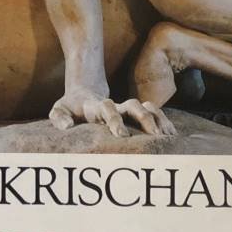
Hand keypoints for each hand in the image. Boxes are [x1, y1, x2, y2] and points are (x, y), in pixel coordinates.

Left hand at [49, 89, 175, 136]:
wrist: (83, 95)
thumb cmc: (71, 108)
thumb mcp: (59, 109)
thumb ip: (59, 117)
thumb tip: (68, 126)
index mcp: (96, 107)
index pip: (107, 108)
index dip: (114, 120)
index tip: (121, 134)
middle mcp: (115, 106)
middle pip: (133, 105)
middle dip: (143, 118)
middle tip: (153, 135)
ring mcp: (126, 109)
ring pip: (146, 108)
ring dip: (158, 119)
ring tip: (168, 136)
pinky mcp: (134, 114)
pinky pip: (154, 114)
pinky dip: (163, 123)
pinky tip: (172, 136)